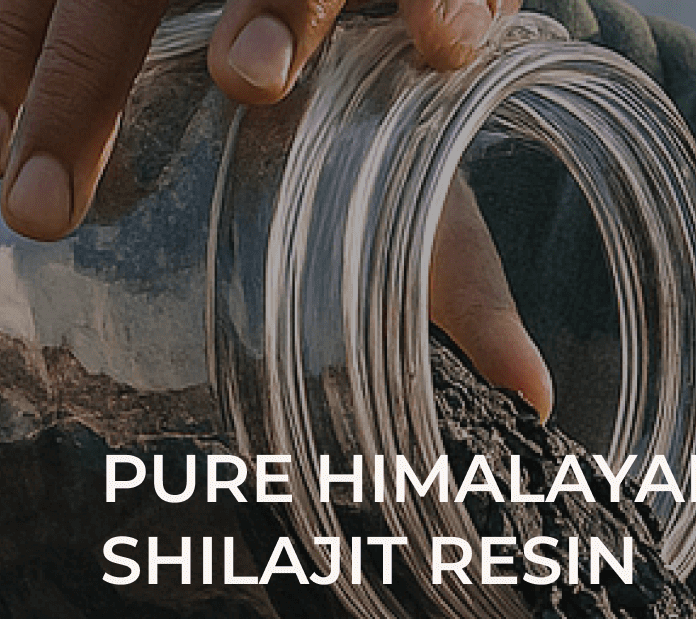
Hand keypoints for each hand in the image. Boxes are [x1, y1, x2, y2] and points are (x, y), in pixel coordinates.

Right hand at [0, 0, 549, 412]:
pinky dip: (6, 55)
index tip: (444, 47)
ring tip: (37, 202)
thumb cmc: (366, 111)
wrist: (286, 31)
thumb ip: (466, 279)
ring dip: (70, 73)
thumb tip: (533, 393)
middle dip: (273, 12)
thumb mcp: (414, 188)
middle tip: (250, 81)